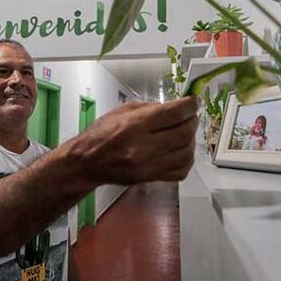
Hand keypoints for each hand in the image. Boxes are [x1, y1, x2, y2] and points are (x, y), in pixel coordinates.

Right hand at [73, 96, 198, 184]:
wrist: (87, 162)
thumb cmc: (101, 135)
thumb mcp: (123, 111)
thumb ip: (151, 108)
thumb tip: (175, 107)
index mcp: (135, 125)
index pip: (174, 113)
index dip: (190, 105)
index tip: (193, 101)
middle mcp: (144, 147)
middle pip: (184, 133)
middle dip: (192, 121)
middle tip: (190, 116)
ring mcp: (149, 166)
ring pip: (186, 153)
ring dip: (191, 140)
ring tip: (185, 133)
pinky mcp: (151, 178)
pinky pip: (181, 171)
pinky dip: (187, 159)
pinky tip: (181, 151)